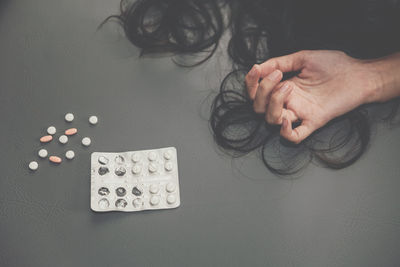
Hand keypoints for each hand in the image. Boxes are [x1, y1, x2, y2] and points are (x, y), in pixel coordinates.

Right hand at [245, 50, 380, 143]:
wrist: (359, 74)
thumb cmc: (335, 65)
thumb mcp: (303, 58)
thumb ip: (280, 61)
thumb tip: (259, 67)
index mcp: (284, 87)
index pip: (257, 93)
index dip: (251, 83)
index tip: (256, 70)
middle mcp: (289, 102)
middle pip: (259, 108)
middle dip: (262, 91)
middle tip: (277, 75)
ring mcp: (300, 113)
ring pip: (272, 120)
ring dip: (273, 103)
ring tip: (288, 86)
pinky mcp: (314, 121)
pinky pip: (295, 136)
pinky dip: (286, 132)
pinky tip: (286, 120)